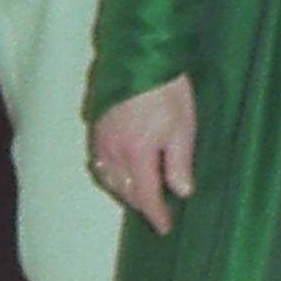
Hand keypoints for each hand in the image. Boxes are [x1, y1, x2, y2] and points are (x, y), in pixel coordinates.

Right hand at [91, 79, 196, 234]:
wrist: (140, 53)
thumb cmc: (166, 87)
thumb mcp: (183, 127)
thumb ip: (179, 162)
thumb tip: (181, 191)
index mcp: (137, 153)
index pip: (146, 195)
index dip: (156, 215)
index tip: (164, 227)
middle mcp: (114, 150)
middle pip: (126, 190)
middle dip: (141, 203)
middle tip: (156, 211)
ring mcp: (102, 137)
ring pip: (109, 177)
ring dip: (125, 189)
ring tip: (141, 193)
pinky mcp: (97, 124)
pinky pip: (100, 160)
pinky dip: (111, 172)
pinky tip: (121, 169)